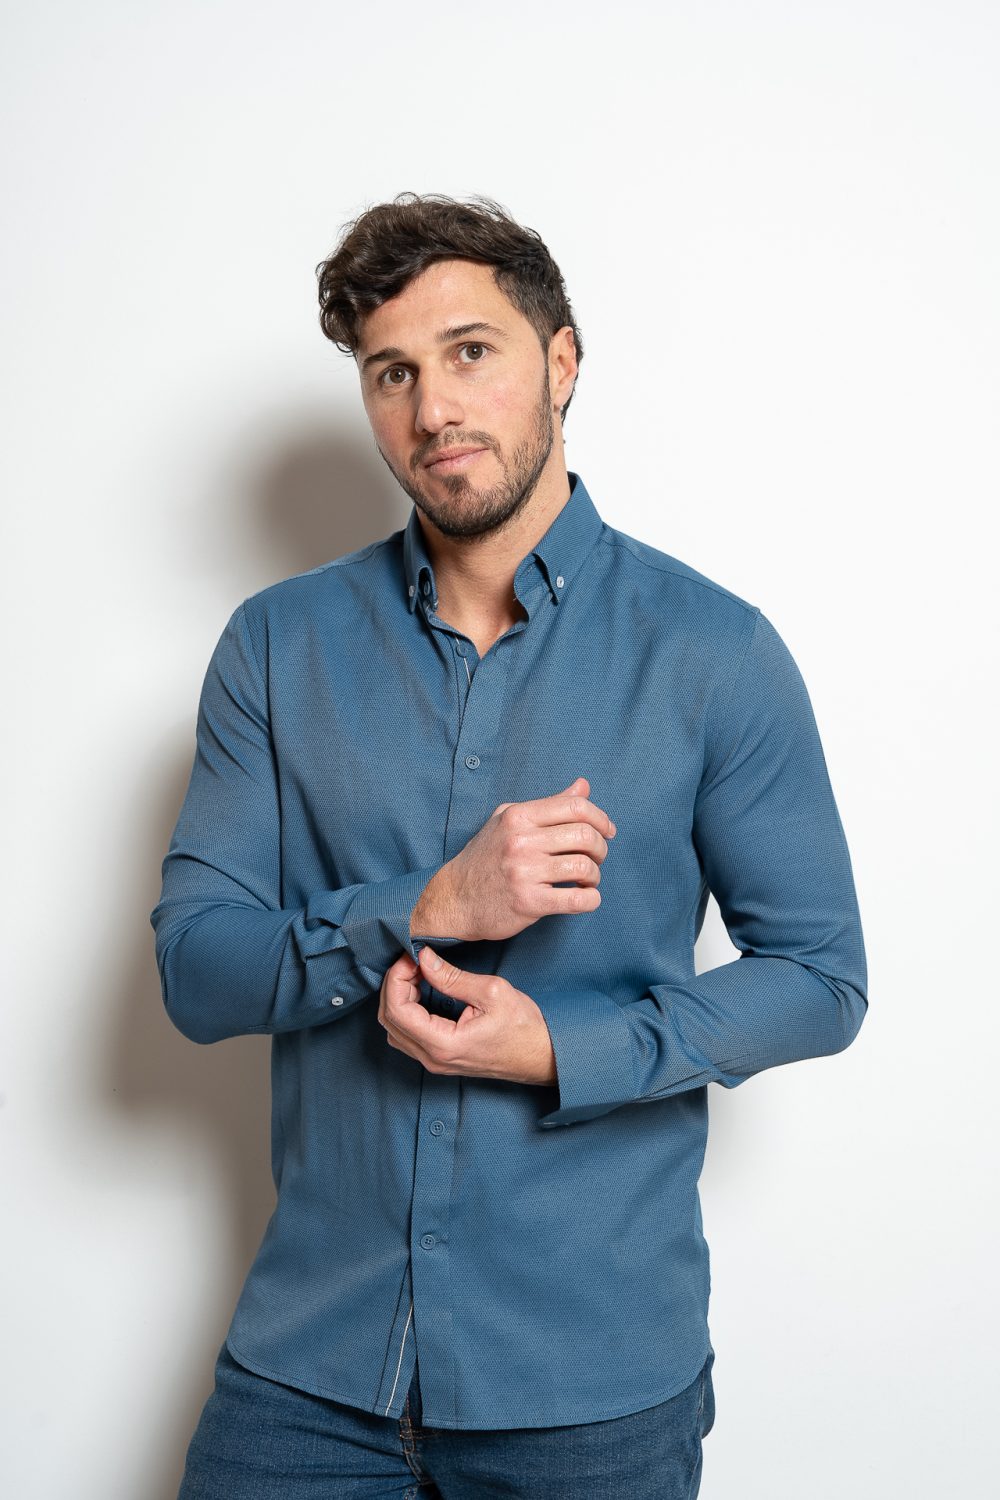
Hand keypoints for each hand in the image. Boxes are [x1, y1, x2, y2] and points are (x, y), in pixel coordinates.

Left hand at [378, 946, 557, 1087]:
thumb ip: (452, 977)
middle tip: (414, 962)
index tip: (412, 957)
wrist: (542, 1057)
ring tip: (418, 974)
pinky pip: (407, 1036)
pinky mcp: (439, 1059)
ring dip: (398, 998)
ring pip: (394, 1030)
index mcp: (443, 1044)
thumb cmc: (524, 1027)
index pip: (397, 1010)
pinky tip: (423, 992)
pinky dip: (406, 1011)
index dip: (396, 979)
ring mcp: (434, 1063)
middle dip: (394, 985)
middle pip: (388, 1020)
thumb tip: (424, 958)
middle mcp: (432, 1059)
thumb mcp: (491, 992)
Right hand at [410, 775, 615, 943]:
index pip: (575, 807)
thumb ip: (548, 805)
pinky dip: (591, 900)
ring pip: (584, 867)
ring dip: (594, 875)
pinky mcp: (528, 902)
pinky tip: (585, 898)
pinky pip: (576, 900)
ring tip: (586, 880)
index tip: (607, 831)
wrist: (455, 898)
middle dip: (601, 848)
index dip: (600, 818)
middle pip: (585, 836)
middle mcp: (521, 841)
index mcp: (518, 816)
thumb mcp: (510, 822)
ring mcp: (524, 872)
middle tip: (597, 858)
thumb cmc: (486, 858)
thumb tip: (583, 786)